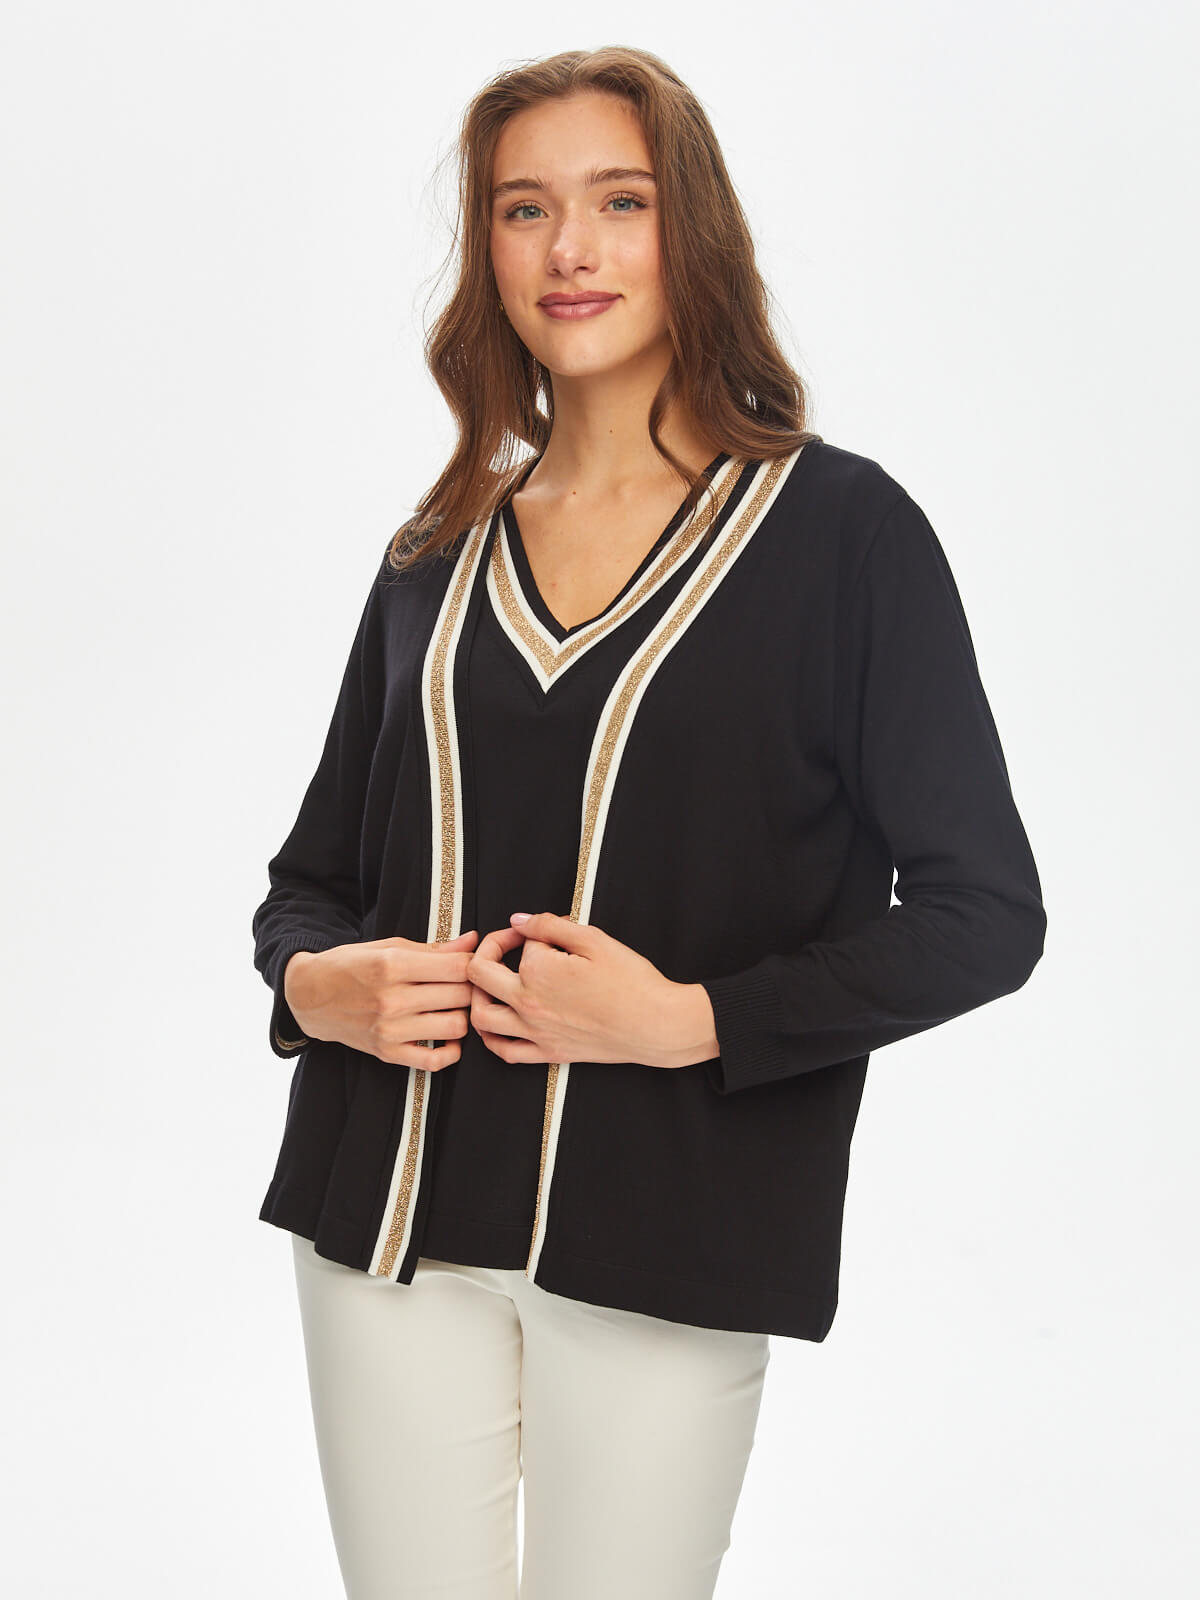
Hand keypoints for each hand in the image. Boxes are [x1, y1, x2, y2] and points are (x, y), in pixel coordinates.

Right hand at [284, 931, 479, 1069]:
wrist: (310, 995)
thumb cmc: (351, 965)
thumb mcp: (389, 946)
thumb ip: (434, 948)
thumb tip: (473, 941)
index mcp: (392, 965)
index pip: (458, 967)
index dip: (475, 964)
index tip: (474, 964)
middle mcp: (392, 999)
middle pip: (460, 995)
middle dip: (471, 988)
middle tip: (468, 985)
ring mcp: (390, 1029)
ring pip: (456, 1026)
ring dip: (462, 1016)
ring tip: (454, 1006)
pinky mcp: (388, 1053)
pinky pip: (436, 1061)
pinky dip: (450, 1050)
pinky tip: (446, 1035)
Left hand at [465, 911, 692, 1068]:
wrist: (656, 1024)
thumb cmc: (631, 981)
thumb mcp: (594, 939)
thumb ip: (549, 925)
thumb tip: (519, 920)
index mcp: (538, 971)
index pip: (521, 943)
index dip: (536, 931)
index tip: (553, 931)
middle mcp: (528, 1003)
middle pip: (479, 974)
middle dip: (488, 950)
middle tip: (508, 944)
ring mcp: (535, 1031)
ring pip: (481, 1016)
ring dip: (476, 994)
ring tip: (490, 983)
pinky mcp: (548, 1052)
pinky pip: (504, 1051)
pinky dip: (491, 1038)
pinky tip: (497, 1023)